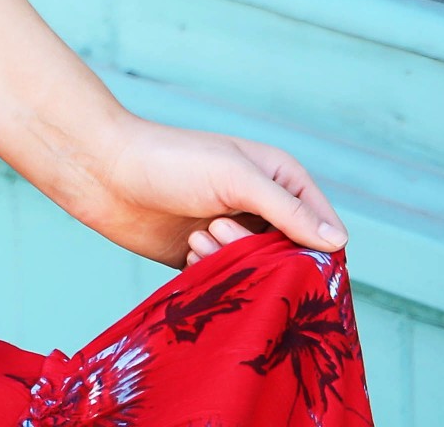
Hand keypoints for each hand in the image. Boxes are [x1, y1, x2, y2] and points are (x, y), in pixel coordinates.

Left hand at [63, 115, 346, 268]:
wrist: (105, 173)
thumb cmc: (171, 161)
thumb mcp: (235, 177)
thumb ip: (287, 210)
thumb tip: (338, 243)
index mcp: (279, 178)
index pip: (322, 226)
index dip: (317, 250)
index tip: (300, 266)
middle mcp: (260, 207)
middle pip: (291, 256)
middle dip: (262, 254)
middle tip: (222, 230)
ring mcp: (232, 232)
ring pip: (258, 272)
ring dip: (231, 260)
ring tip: (198, 235)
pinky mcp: (204, 256)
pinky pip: (228, 281)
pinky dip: (211, 272)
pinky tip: (187, 250)